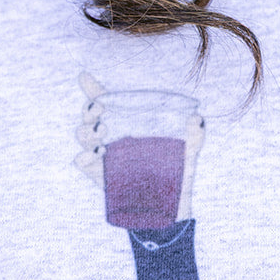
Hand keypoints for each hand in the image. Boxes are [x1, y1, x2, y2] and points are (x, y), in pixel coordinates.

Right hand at [74, 72, 205, 222]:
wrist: (172, 202)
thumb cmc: (179, 166)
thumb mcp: (191, 146)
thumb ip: (195, 130)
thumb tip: (196, 118)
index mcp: (129, 121)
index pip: (106, 100)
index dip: (92, 88)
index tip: (84, 77)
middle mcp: (113, 134)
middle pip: (90, 115)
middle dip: (90, 110)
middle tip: (100, 113)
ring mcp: (104, 154)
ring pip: (83, 135)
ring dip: (87, 131)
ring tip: (102, 136)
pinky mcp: (100, 175)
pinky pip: (82, 162)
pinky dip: (83, 157)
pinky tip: (95, 155)